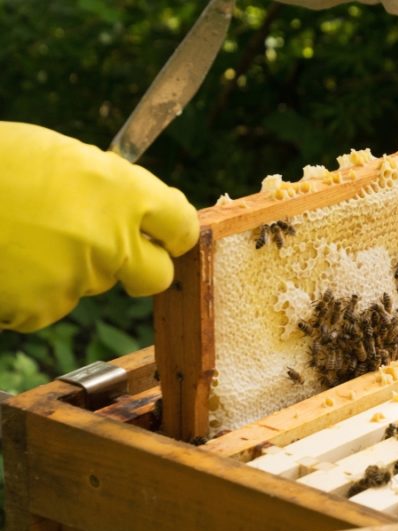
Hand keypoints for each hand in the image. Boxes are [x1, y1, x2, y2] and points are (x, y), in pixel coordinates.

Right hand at [0, 123, 198, 331]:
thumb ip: (105, 186)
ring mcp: (78, 278)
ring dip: (69, 270)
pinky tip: (6, 262)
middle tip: (110, 252)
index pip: (182, 225)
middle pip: (156, 275)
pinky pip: (49, 304)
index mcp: (121, 192)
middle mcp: (111, 239)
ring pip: (93, 285)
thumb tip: (128, 203)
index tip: (166, 234)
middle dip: (141, 268)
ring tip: (23, 239)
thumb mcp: (59, 157)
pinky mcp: (43, 309)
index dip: (173, 232)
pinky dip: (31, 291)